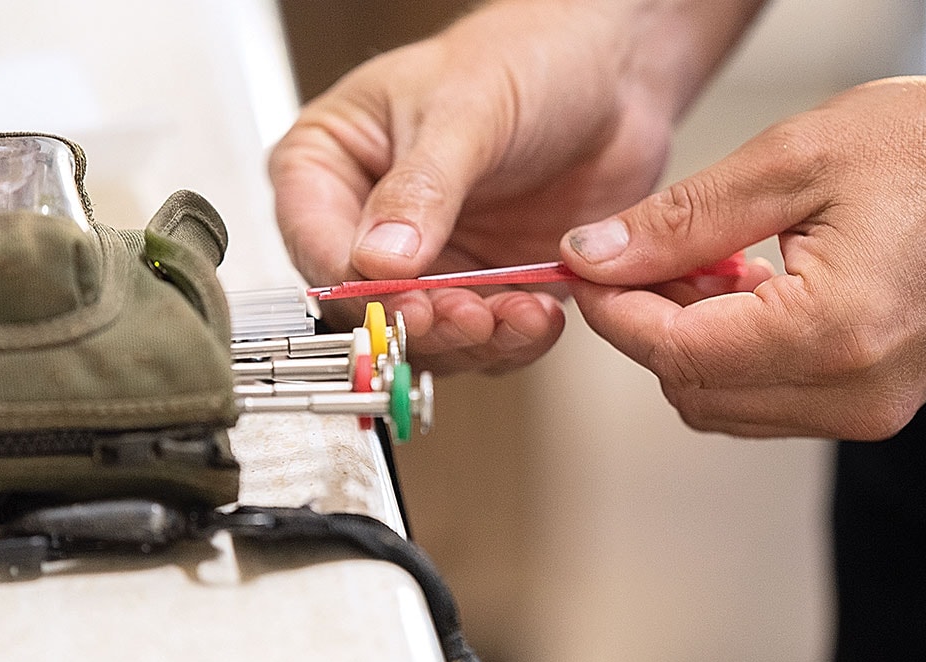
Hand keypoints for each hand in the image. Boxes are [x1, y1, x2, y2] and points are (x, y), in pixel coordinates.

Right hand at [270, 1, 687, 372]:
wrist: (608, 69)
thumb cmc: (519, 57)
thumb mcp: (463, 113)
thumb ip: (420, 188)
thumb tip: (378, 258)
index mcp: (327, 166)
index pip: (317, 244)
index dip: (356, 285)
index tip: (405, 299)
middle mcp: (367, 222)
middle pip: (366, 305)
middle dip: (420, 321)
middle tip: (466, 317)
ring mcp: (425, 260)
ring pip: (424, 333)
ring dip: (470, 339)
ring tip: (513, 314)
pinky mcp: (481, 286)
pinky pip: (484, 338)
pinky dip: (511, 339)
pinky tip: (539, 314)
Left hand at [560, 62, 925, 438]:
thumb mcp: (794, 162)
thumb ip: (683, 220)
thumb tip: (593, 255)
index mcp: (829, 334)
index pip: (674, 354)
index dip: (614, 312)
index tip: (585, 269)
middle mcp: (851, 393)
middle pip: (692, 392)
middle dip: (649, 328)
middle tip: (644, 258)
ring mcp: (870, 408)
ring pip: (725, 405)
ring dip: (692, 343)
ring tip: (708, 262)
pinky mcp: (878, 401)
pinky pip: (770, 400)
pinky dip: (736, 354)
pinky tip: (749, 287)